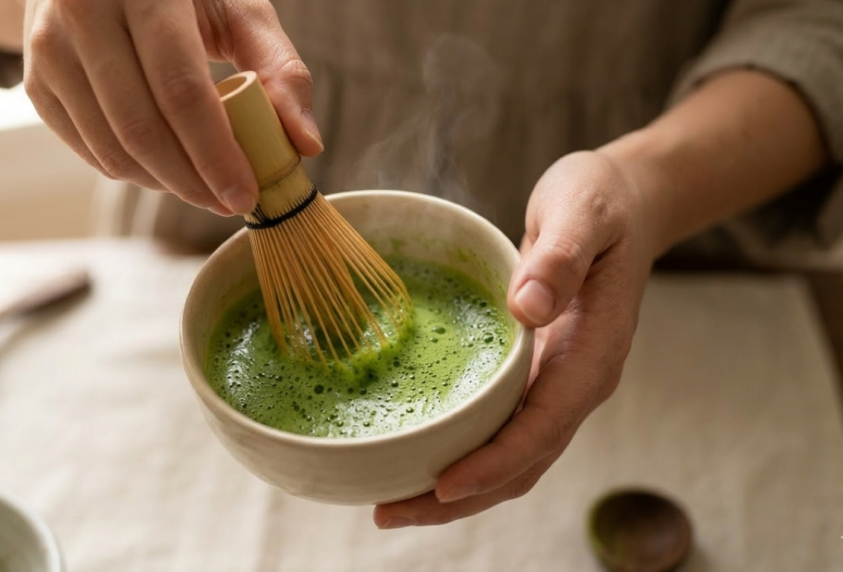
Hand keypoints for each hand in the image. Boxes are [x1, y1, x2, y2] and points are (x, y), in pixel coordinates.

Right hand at [21, 0, 322, 214]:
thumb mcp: (237, 9)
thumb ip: (280, 69)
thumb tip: (305, 145)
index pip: (180, 89)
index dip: (215, 153)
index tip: (245, 195)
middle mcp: (84, 13)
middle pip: (142, 129)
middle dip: (192, 181)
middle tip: (229, 203)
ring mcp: (49, 49)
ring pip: (112, 149)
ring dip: (165, 184)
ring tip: (203, 186)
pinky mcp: (35, 83)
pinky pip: (90, 152)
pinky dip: (134, 172)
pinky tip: (166, 167)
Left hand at [374, 150, 654, 527]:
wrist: (621, 203)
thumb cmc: (600, 204)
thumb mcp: (583, 214)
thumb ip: (561, 258)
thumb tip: (529, 307)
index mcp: (592, 355)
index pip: (543, 426)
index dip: (495, 462)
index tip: (443, 484)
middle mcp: (575, 382)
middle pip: (521, 464)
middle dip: (458, 498)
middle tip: (388, 513)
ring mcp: (555, 384)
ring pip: (509, 459)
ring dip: (455, 490)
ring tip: (391, 504)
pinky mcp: (533, 376)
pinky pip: (499, 430)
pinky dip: (462, 455)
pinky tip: (417, 458)